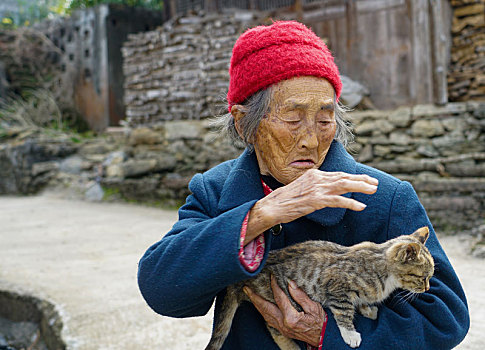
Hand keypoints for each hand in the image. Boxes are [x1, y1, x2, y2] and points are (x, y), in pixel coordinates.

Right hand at [244, 170, 377, 243]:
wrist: (272, 206)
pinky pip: (338, 201)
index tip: (365, 179)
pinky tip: (361, 206)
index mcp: (313, 174)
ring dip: (360, 188)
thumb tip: (326, 191)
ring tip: (373, 190)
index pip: (337, 174)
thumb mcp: (301, 189)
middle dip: (361, 180)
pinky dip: (351, 203)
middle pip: (343, 177)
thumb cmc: (284, 201)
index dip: (353, 177)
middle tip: (375, 183)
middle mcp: (316, 178)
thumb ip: (314, 187)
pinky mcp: (316, 200)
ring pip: (344, 185)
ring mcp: (316, 189)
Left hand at [244, 275, 324, 346]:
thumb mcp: (314, 307)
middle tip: (246, 288)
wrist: (322, 338)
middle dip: (255, 297)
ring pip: (264, 314)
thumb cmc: (320, 322)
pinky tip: (260, 306)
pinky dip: (262, 311)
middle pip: (265, 308)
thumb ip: (300, 295)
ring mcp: (282, 328)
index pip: (279, 298)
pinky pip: (268, 319)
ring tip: (249, 294)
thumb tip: (290, 283)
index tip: (271, 276)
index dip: (274, 285)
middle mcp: (284, 324)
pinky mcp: (282, 330)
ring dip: (256, 304)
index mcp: (291, 317)